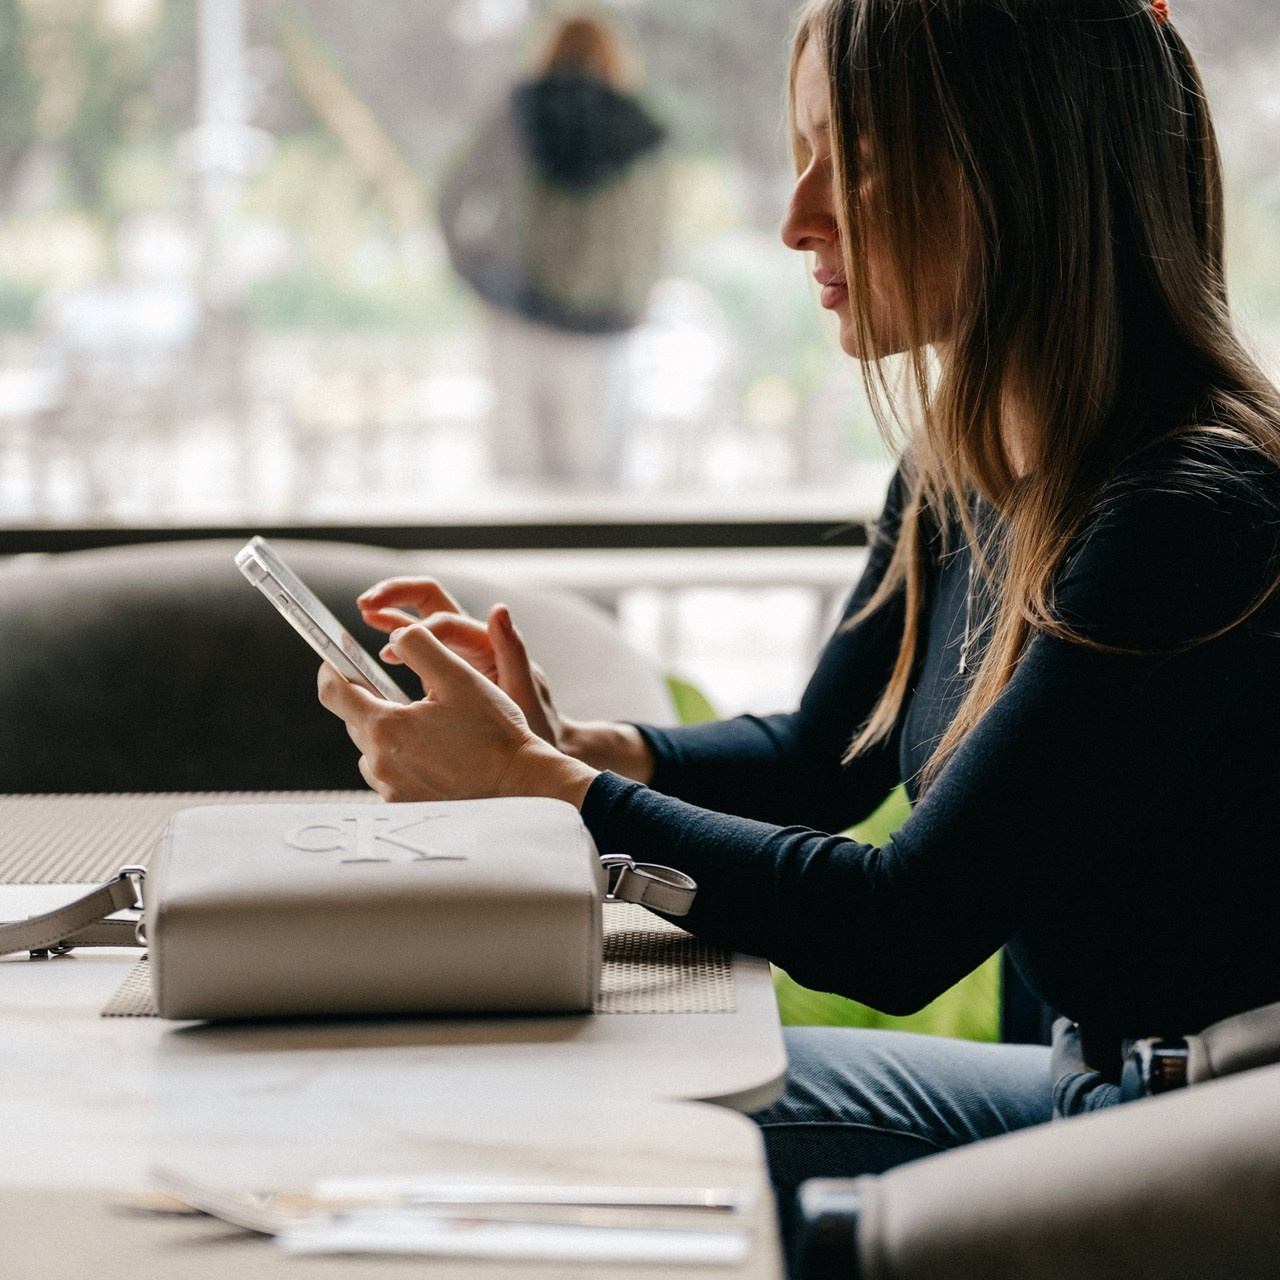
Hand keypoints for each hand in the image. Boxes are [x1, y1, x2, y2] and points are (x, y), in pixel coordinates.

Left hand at [316, 618, 596, 804]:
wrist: (520, 783)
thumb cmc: (492, 730)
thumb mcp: (457, 676)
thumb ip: (419, 645)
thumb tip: (395, 636)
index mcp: (386, 727)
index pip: (333, 692)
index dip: (331, 669)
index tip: (336, 658)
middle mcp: (380, 762)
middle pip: (353, 719)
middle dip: (370, 700)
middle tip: (401, 691)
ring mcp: (390, 788)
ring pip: (371, 747)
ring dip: (386, 731)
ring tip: (425, 724)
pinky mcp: (403, 805)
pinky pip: (387, 772)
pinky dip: (400, 757)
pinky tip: (432, 751)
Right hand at [356, 576, 565, 747]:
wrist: (538, 746)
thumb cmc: (536, 721)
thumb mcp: (524, 690)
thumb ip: (512, 650)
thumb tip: (499, 608)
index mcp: (488, 642)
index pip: (446, 622)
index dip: (417, 632)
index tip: (390, 651)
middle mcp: (471, 640)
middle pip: (430, 600)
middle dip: (397, 595)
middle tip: (366, 603)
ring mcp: (457, 653)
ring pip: (419, 619)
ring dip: (390, 612)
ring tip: (363, 612)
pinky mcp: (446, 671)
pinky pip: (417, 647)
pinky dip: (393, 639)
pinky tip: (371, 645)